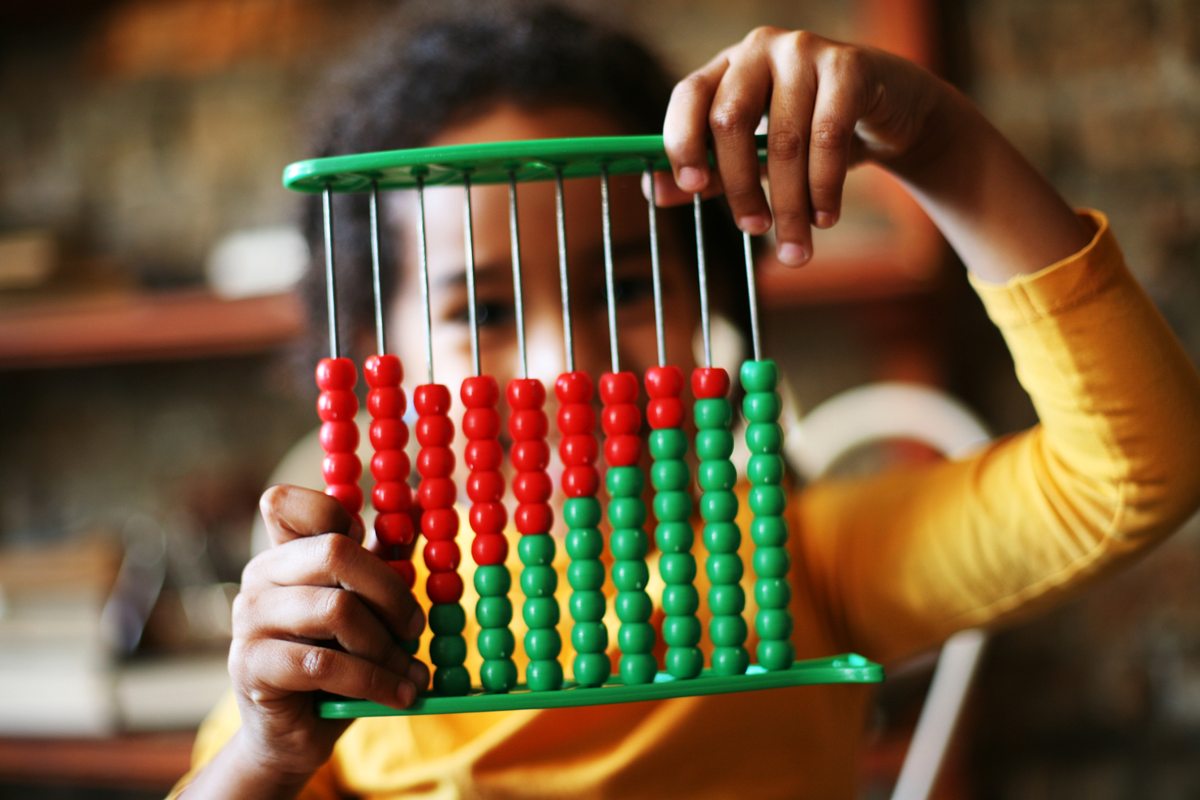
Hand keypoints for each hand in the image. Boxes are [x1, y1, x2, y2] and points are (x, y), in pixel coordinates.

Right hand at [227, 485, 427, 781]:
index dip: (339, 512)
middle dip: (389, 590)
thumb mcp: (366, 607)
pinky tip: (400, 694)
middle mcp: (260, 576)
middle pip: (334, 551)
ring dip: (386, 647)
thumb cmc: (339, 661)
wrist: (294, 734)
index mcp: (286, 552)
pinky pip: (324, 663)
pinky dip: (373, 680)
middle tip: (417, 626)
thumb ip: (381, 561)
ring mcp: (249, 619)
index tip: (389, 546)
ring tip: (412, 673)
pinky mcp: (251, 665)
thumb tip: (414, 508)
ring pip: (336, 610)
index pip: (290, 503)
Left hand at [658, 27, 1090, 279]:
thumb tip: (656, 192)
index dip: (681, 140)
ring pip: (783, 140)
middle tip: (754, 231)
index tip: (689, 188)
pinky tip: (826, 217)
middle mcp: (760, 50)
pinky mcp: (848, 67)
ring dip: (788, 203)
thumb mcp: (757, 156)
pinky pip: (826, 137)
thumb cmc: (811, 135)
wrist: (890, 114)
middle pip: (730, 121)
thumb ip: (709, 172)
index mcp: (728, 67)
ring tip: (797, 243)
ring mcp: (804, 52)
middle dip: (739, 187)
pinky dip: (823, 187)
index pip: (688, 95)